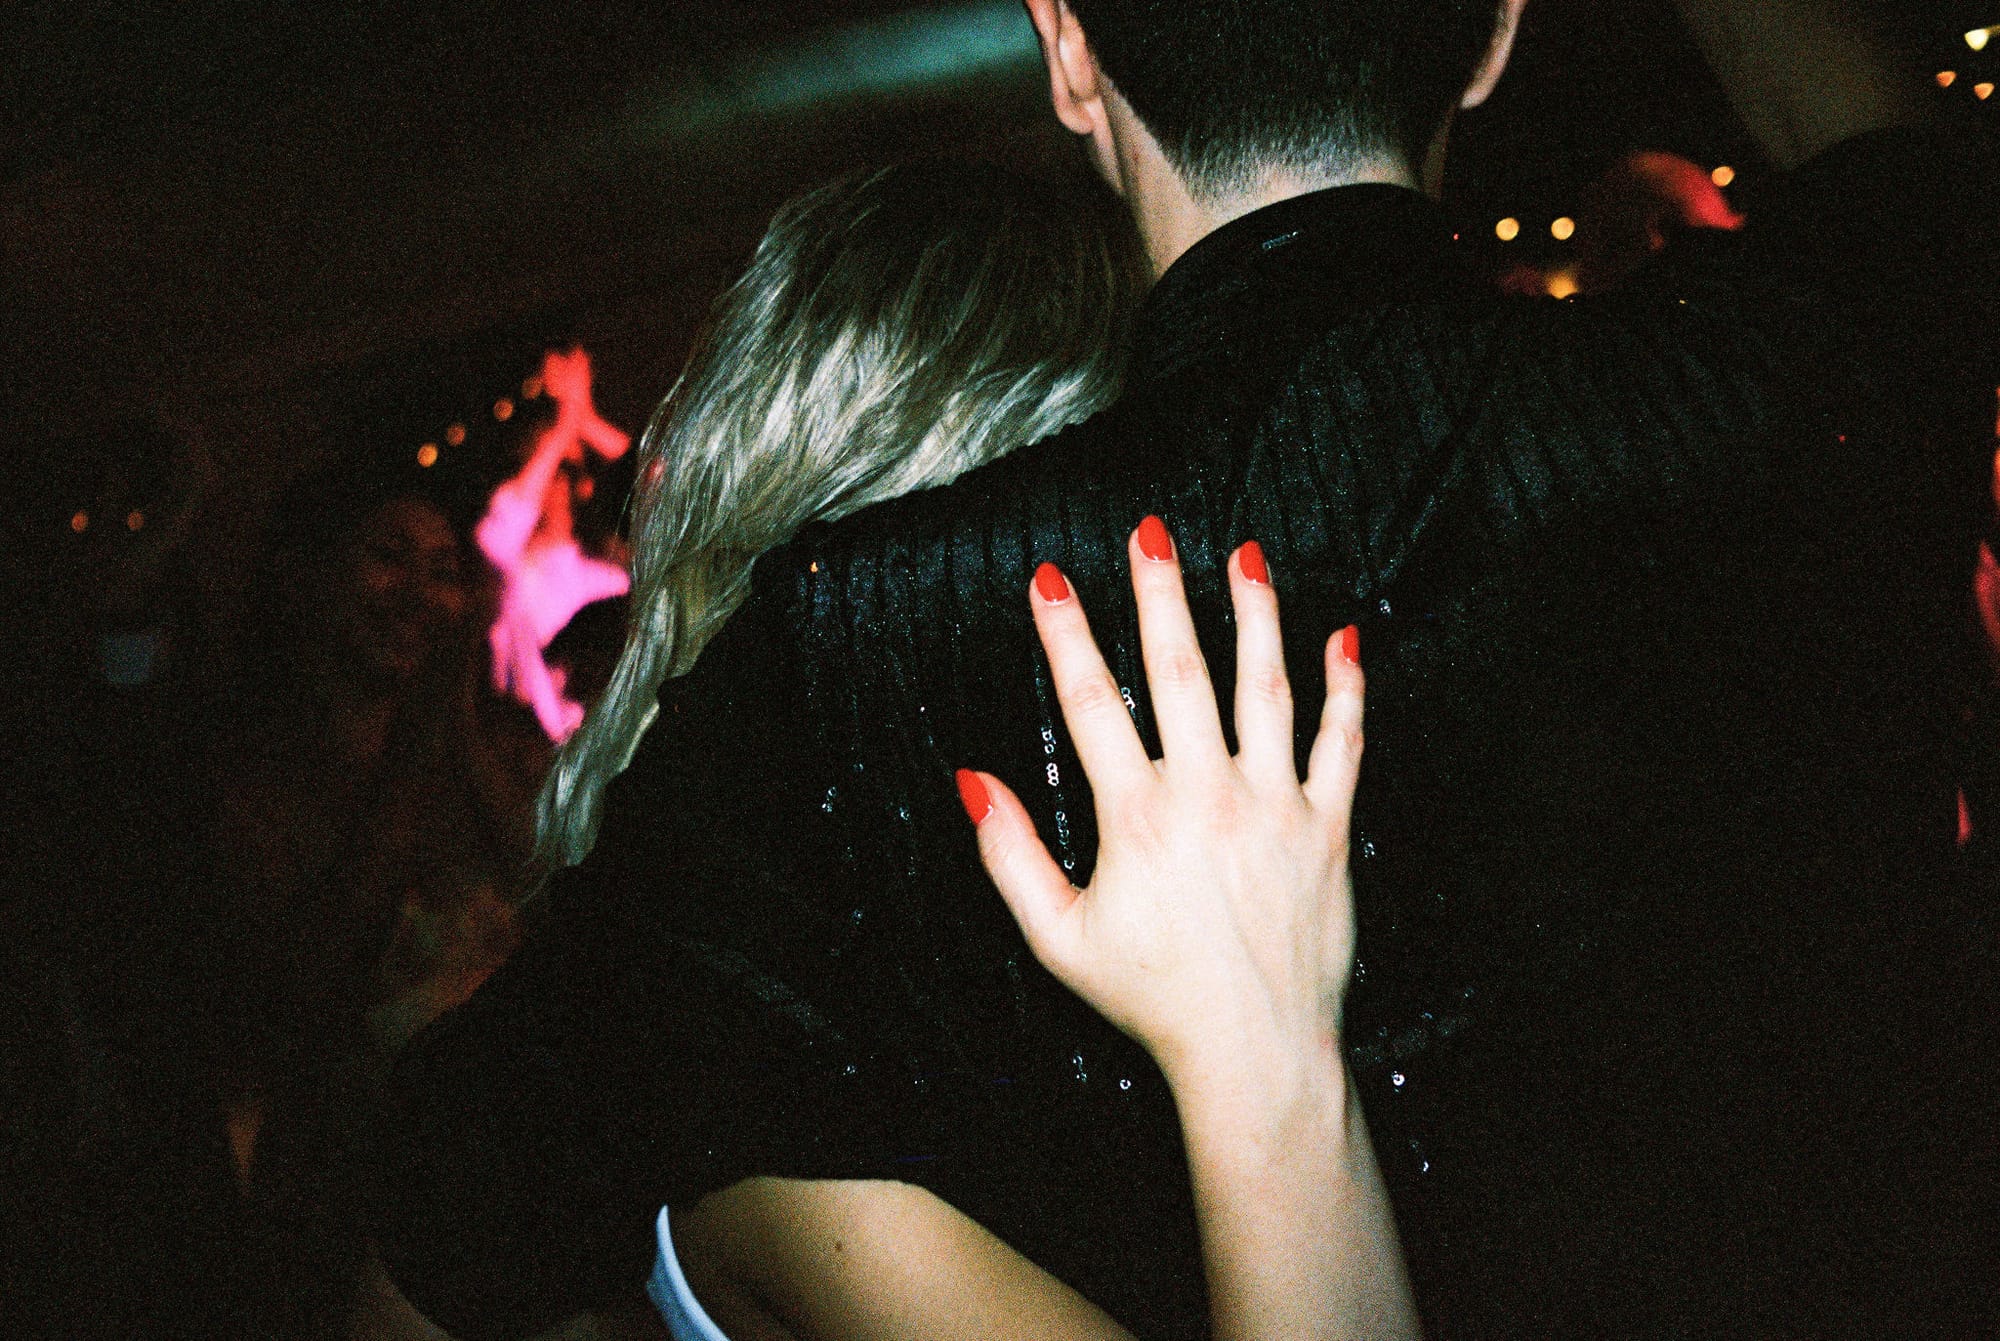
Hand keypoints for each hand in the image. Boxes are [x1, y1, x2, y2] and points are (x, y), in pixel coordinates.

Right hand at [960, 517, 1364, 1087]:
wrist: (1253, 1049)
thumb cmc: (1152, 997)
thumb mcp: (1057, 936)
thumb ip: (1011, 854)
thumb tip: (973, 781)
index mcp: (1137, 816)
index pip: (1093, 702)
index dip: (1066, 635)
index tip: (1049, 580)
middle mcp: (1207, 794)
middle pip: (1182, 671)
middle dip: (1161, 594)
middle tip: (1150, 533)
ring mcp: (1275, 805)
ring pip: (1265, 689)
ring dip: (1255, 615)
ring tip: (1246, 556)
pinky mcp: (1327, 827)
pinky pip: (1344, 743)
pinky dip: (1344, 689)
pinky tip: (1343, 640)